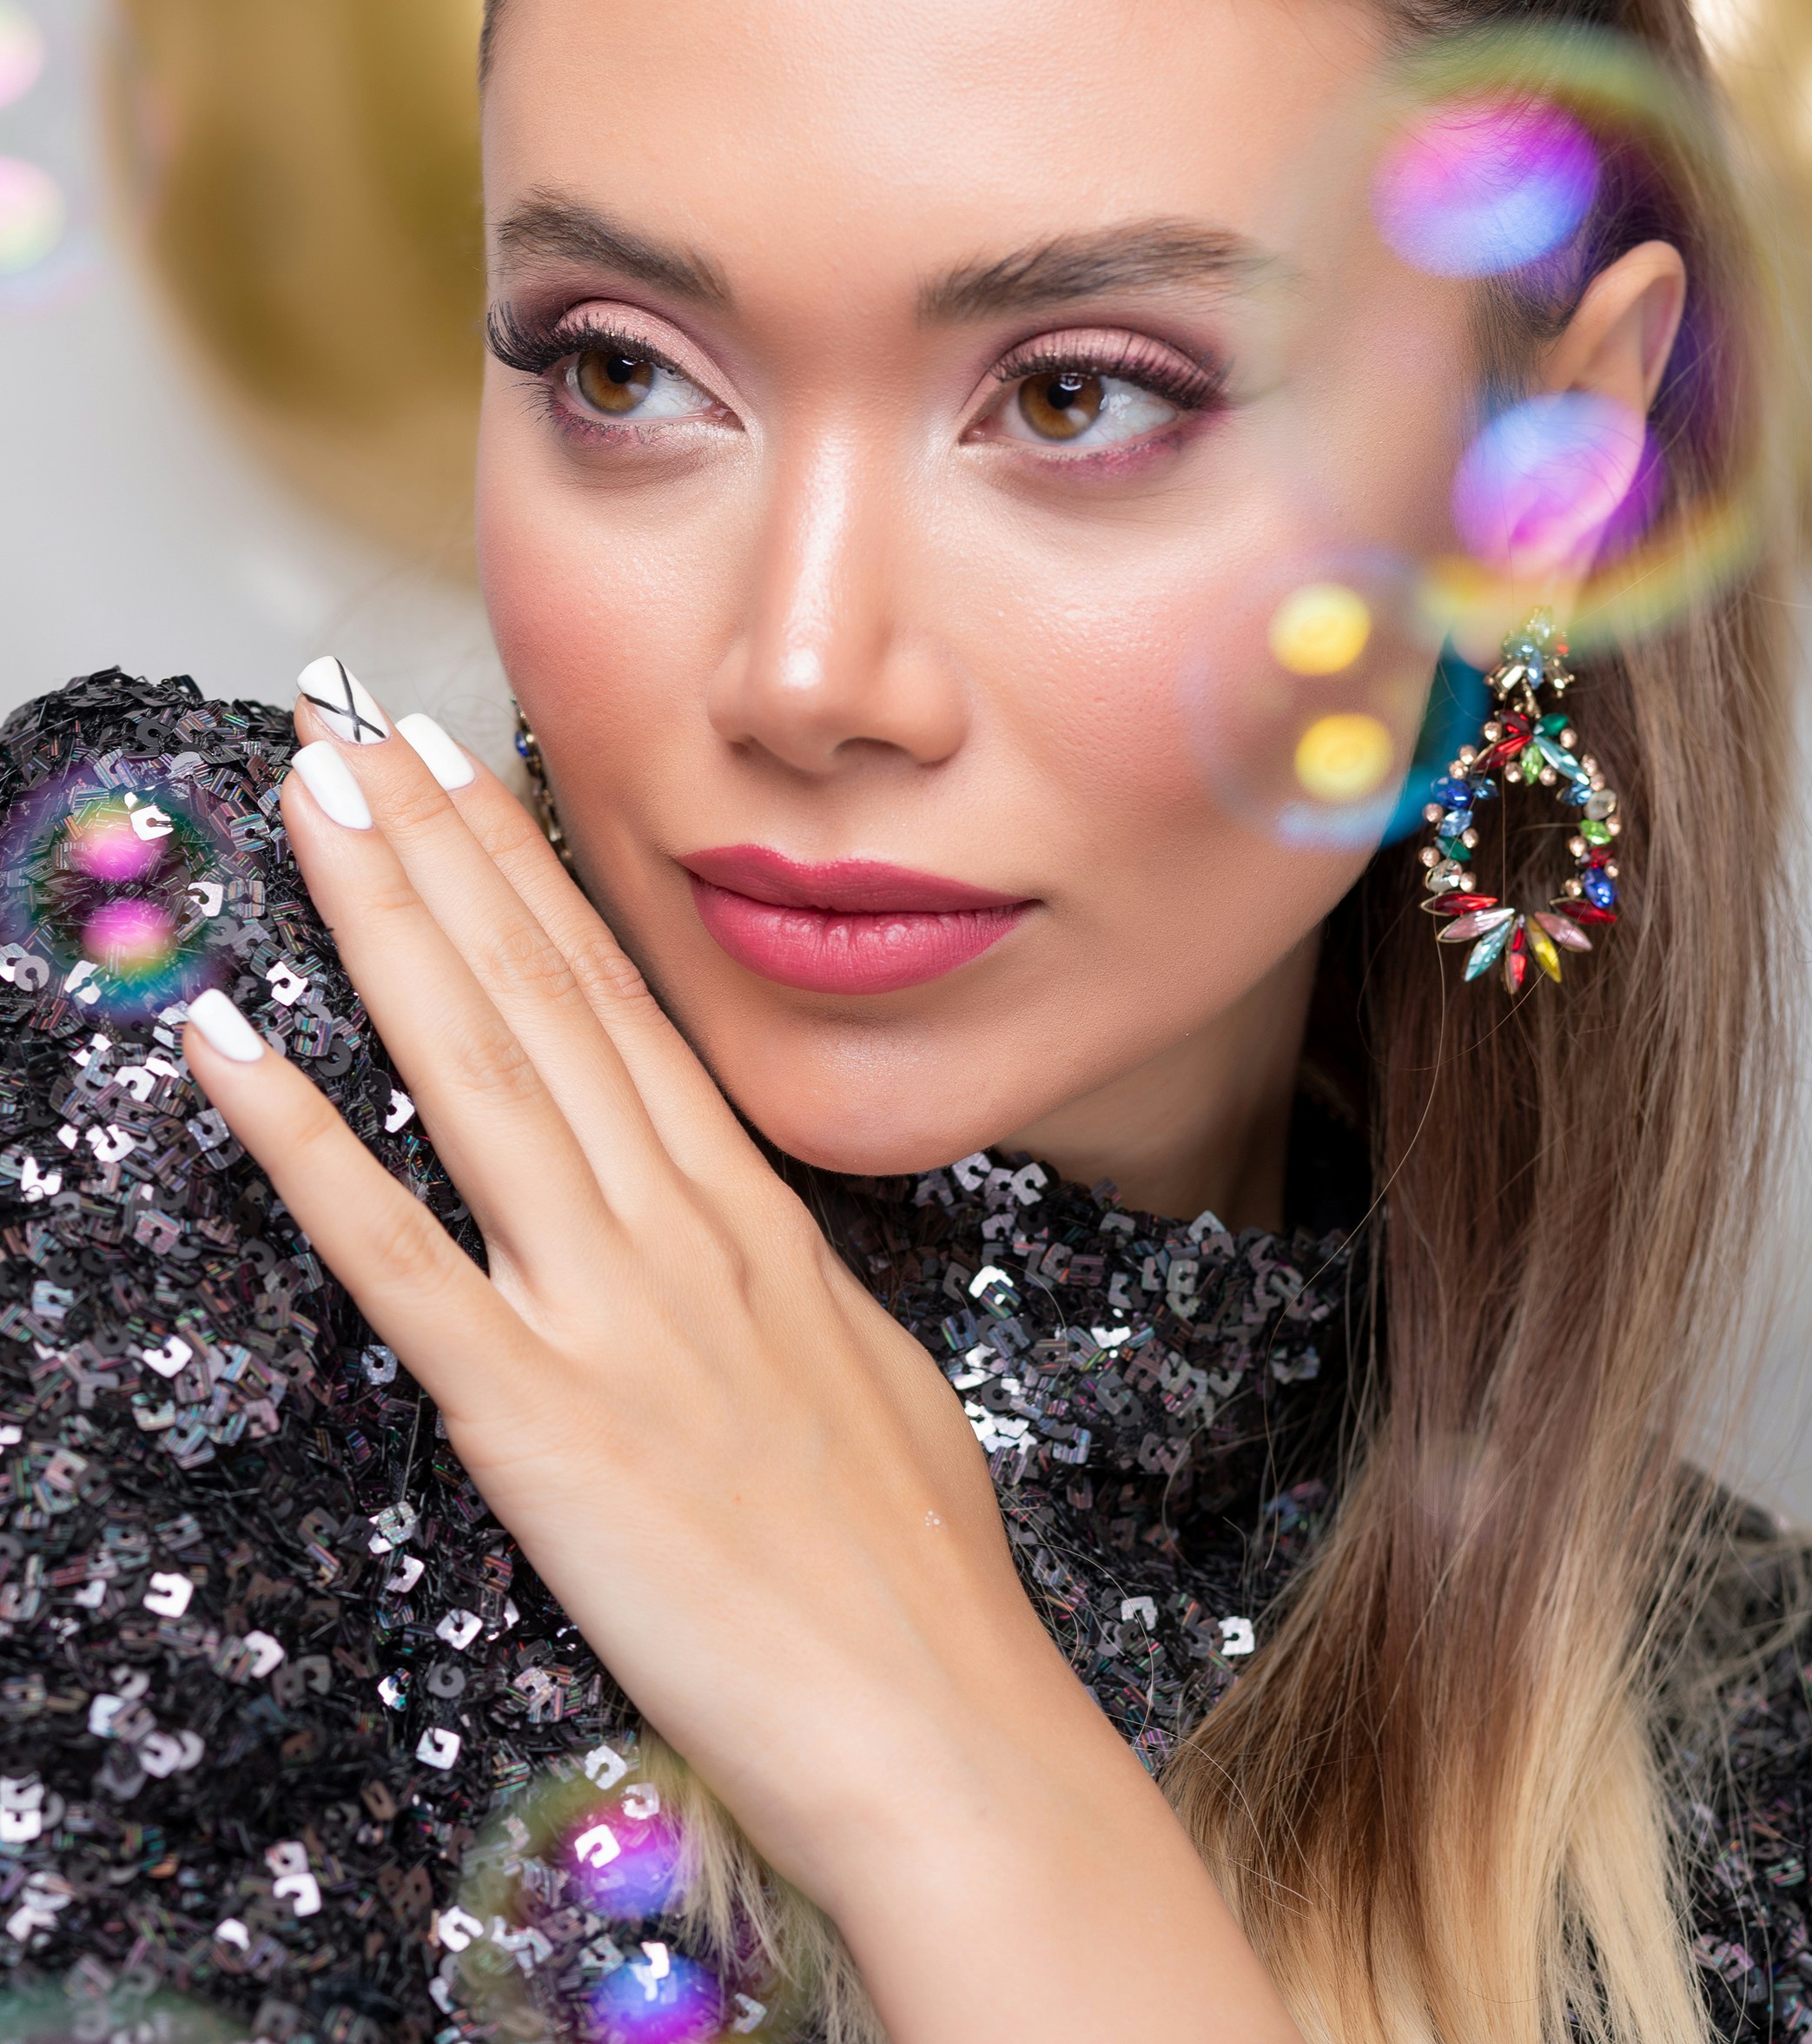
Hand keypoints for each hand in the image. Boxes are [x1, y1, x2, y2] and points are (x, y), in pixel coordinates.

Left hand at [182, 674, 1295, 2043]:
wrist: (944, 1722)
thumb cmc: (919, 1572)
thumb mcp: (867, 1378)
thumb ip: (784, 1287)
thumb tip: (744, 1238)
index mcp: (753, 1217)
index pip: (620, 1006)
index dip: (530, 880)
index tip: (470, 779)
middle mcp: (677, 1227)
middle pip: (539, 999)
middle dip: (439, 850)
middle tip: (354, 729)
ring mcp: (607, 1308)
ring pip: (476, 1072)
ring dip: (383, 924)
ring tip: (311, 802)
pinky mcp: (537, 1416)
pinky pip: (398, 1257)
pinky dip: (304, 1144)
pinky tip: (228, 1049)